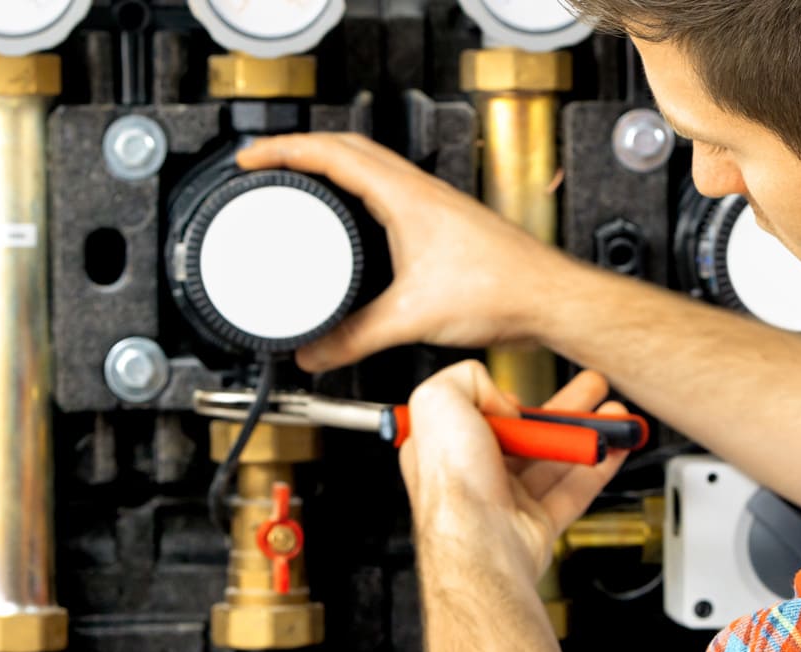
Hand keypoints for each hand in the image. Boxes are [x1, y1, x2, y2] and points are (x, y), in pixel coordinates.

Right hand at [236, 134, 587, 371]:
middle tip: (266, 164)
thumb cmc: (503, 291)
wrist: (550, 300)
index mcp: (406, 196)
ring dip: (332, 168)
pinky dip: (360, 195)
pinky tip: (355, 224)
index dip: (283, 150)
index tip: (250, 157)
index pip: (332, 153)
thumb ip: (354, 338)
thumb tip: (314, 352)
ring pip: (373, 168)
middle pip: (349, 149)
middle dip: (300, 150)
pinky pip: (390, 194)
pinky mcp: (445, 226)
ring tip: (300, 183)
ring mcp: (435, 206)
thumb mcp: (410, 319)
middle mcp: (421, 192)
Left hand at [401, 361, 630, 577]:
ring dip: (588, 434)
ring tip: (616, 413)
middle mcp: (474, 474)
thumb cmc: (452, 484)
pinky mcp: (536, 524)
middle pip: (526, 434)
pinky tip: (615, 448)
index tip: (521, 395)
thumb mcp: (438, 401)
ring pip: (555, 461)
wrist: (479, 547)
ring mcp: (507, 501)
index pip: (478, 414)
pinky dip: (599, 469)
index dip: (503, 400)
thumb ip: (465, 377)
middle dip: (563, 409)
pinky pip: (574, 492)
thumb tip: (501, 396)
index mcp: (445, 447)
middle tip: (592, 388)